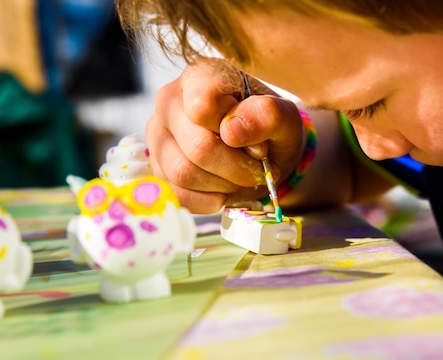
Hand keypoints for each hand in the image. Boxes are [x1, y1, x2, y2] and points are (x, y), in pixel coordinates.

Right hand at [146, 57, 303, 212]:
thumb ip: (269, 116)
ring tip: (241, 177)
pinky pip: (178, 194)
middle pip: (198, 147)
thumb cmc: (269, 128)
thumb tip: (232, 130)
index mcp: (201, 76)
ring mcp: (158, 135)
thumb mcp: (285, 118)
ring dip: (224, 185)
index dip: (235, 132)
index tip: (257, 139)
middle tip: (257, 169)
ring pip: (184, 173)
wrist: (261, 152)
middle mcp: (169, 101)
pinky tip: (225, 187)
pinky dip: (210, 199)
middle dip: (237, 168)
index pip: (202, 106)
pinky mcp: (157, 167)